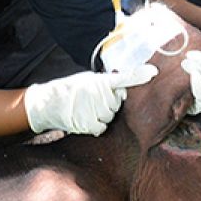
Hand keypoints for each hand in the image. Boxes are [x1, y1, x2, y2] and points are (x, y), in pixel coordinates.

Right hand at [24, 65, 158, 134]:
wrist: (46, 104)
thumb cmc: (67, 91)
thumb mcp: (85, 80)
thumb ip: (103, 84)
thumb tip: (122, 89)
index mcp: (99, 81)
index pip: (124, 78)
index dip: (139, 75)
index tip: (154, 72)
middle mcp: (98, 93)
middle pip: (116, 104)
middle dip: (107, 105)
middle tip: (91, 102)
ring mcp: (94, 108)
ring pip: (109, 116)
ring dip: (100, 116)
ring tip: (85, 110)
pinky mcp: (88, 122)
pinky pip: (101, 127)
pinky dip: (95, 126)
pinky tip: (84, 120)